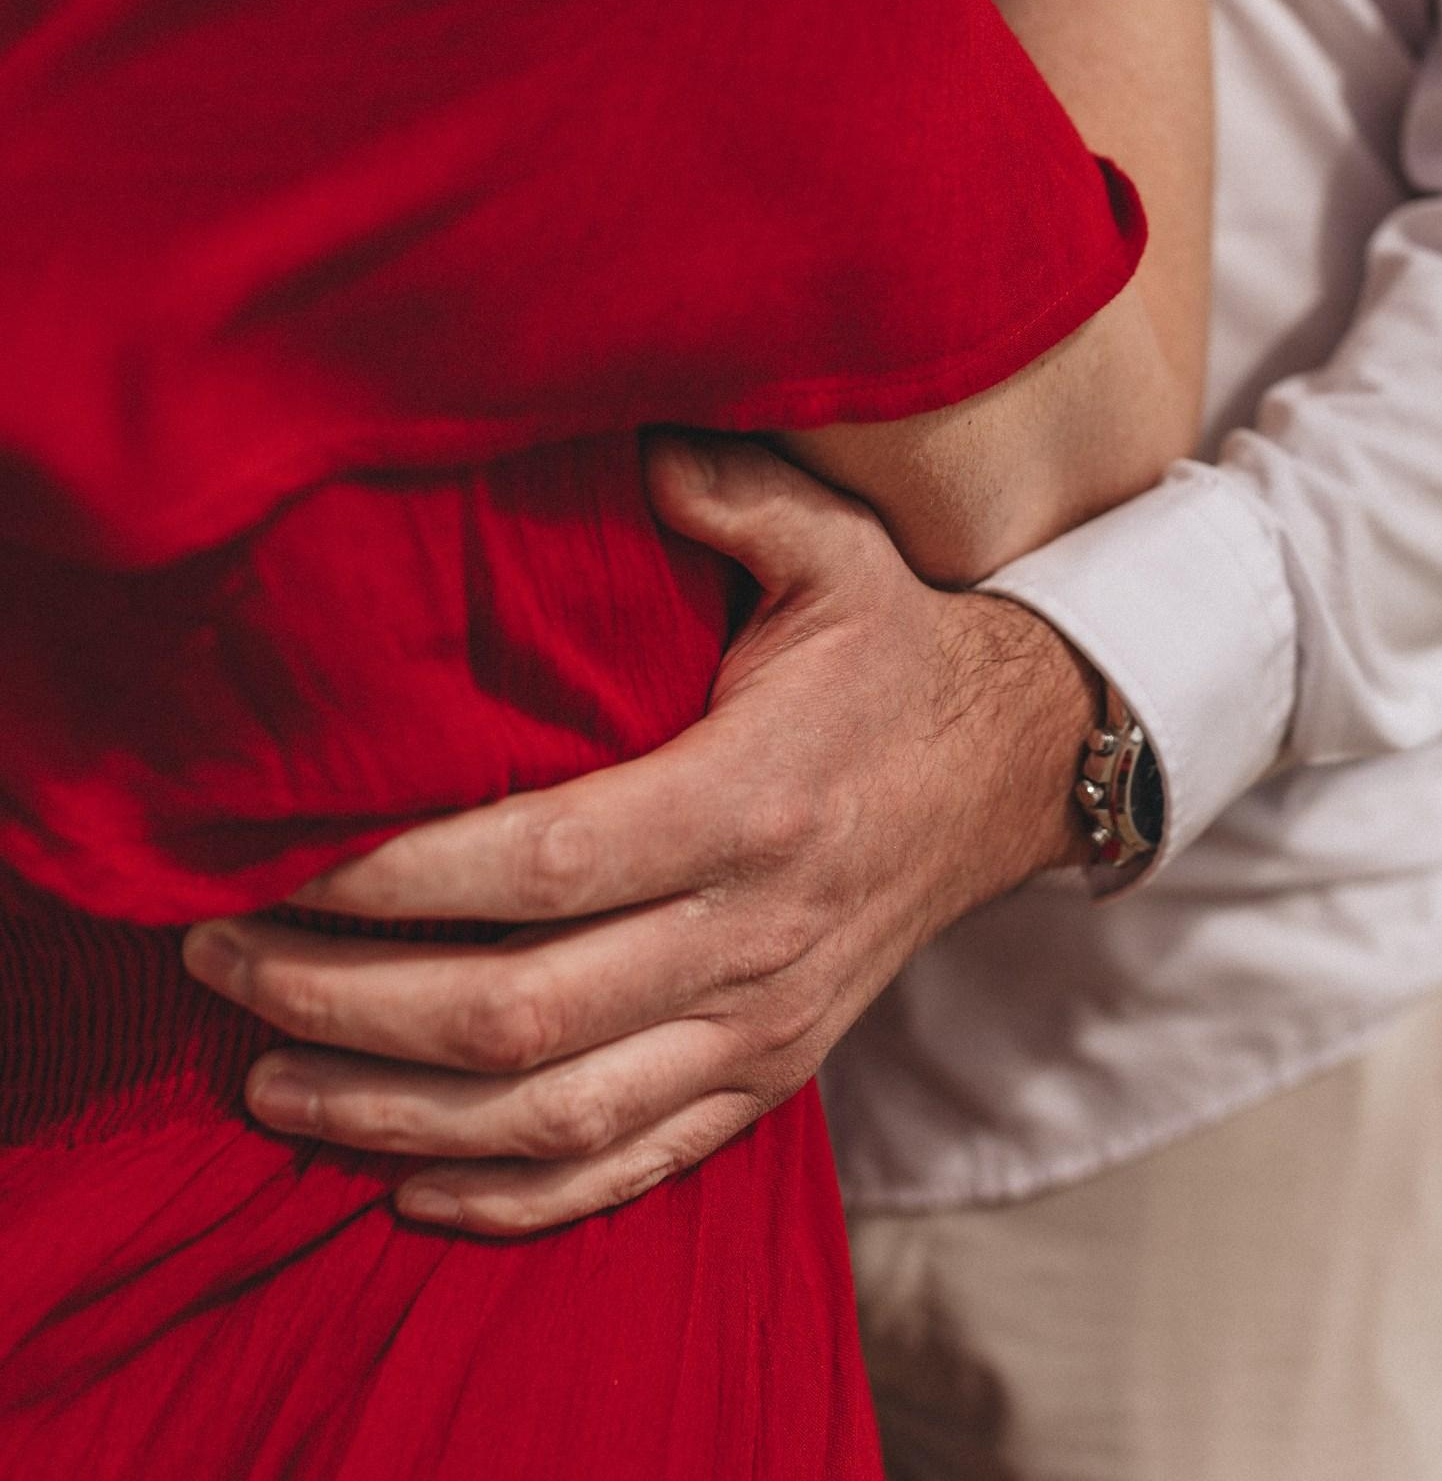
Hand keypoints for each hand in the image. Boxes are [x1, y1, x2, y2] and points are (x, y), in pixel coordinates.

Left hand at [181, 434, 1097, 1235]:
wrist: (1018, 772)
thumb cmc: (896, 650)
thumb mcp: (835, 547)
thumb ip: (726, 492)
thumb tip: (618, 441)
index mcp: (756, 799)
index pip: (544, 864)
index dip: (397, 878)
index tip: (276, 861)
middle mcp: (757, 936)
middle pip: (518, 1014)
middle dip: (347, 1005)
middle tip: (223, 964)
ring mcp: (766, 1026)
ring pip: (553, 1120)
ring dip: (393, 1116)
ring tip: (266, 1084)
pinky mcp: (771, 1078)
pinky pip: (627, 1173)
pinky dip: (508, 1201)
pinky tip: (404, 1186)